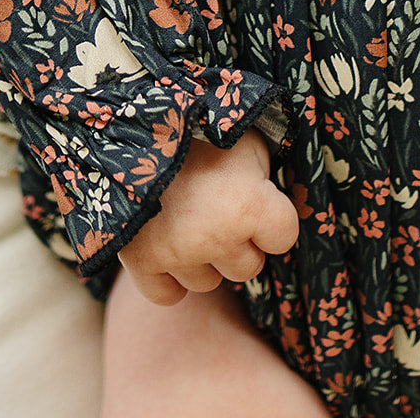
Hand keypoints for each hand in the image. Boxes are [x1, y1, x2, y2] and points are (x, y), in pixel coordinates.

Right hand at [118, 129, 299, 305]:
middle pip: (248, 267)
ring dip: (204, 259)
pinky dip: (168, 278)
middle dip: (239, 242)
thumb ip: (265, 174)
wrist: (135, 122)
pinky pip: (167, 295)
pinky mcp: (142, 261)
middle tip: (220, 208)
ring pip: (208, 283)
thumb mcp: (248, 140)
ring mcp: (178, 253)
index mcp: (250, 205)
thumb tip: (274, 198)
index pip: (284, 237)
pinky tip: (168, 246)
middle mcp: (218, 237)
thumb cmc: (201, 127)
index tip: (258, 201)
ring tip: (191, 219)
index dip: (273, 218)